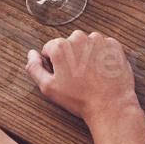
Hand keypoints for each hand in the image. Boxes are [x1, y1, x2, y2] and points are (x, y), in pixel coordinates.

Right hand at [25, 30, 141, 129]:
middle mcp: (79, 38)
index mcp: (60, 46)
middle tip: (77, 77)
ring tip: (91, 75)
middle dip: (71, 56)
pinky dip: (102, 56)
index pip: (50, 48)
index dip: (54, 63)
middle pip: (69, 44)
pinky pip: (104, 46)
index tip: (63, 75)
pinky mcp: (114, 45)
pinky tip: (102, 71)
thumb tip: (31, 54)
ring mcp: (98, 40)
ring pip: (87, 43)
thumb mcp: (48, 87)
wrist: (110, 105)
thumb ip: (34, 68)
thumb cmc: (79, 99)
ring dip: (87, 54)